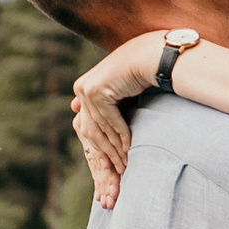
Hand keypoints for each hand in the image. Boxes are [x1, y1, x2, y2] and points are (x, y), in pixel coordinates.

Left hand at [70, 34, 169, 211]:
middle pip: (92, 131)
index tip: (110, 168)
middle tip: (117, 172)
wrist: (154, 56)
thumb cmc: (142, 75)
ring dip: (115, 149)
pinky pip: (110, 122)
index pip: (90, 126)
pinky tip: (130, 150)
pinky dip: (121, 136)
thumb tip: (75, 111)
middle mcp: (81, 89)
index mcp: (83, 89)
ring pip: (101, 129)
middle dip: (106, 154)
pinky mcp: (97, 92)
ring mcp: (87, 90)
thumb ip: (109, 110)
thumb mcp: (121, 96)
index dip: (101, 148)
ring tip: (125, 166)